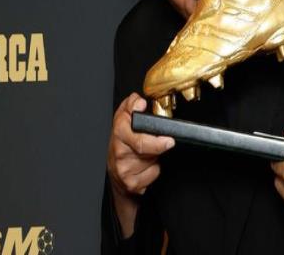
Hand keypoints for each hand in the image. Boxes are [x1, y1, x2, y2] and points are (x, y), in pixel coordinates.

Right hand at [107, 93, 174, 236]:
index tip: (164, 134)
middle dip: (157, 145)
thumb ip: (132, 104)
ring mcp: (123, 168)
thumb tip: (139, 101)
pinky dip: (154, 170)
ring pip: (152, 160)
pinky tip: (147, 166)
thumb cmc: (123, 142)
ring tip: (150, 153)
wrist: (115, 172)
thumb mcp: (124, 118)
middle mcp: (118, 150)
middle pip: (144, 146)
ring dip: (156, 156)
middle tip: (168, 142)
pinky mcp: (131, 183)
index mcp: (118, 131)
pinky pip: (153, 173)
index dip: (148, 130)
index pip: (132, 128)